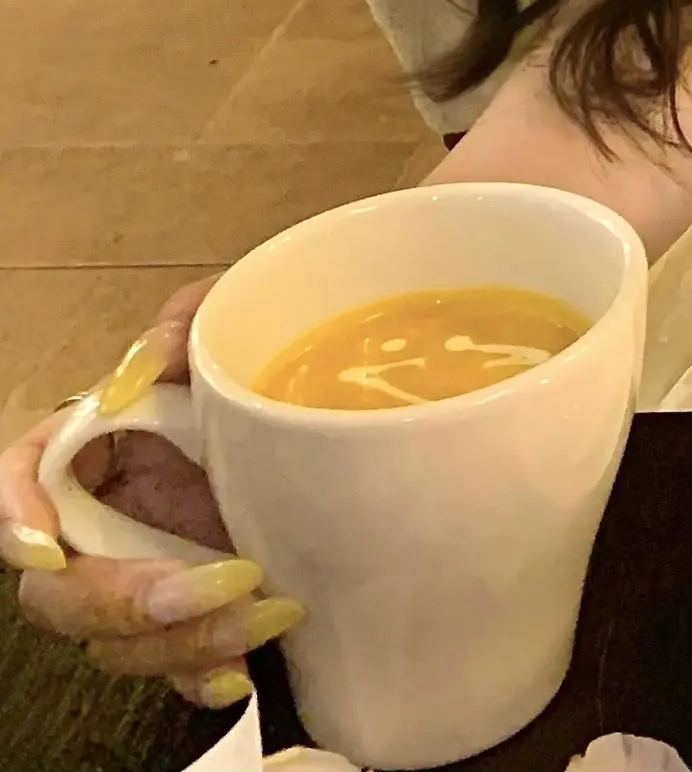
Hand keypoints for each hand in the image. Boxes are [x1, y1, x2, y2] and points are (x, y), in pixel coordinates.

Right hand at [0, 280, 303, 708]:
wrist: (352, 400)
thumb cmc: (274, 353)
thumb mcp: (229, 319)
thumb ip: (177, 329)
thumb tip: (127, 376)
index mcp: (98, 443)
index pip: (21, 480)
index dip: (12, 518)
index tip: (47, 547)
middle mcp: (107, 517)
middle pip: (60, 590)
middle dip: (123, 600)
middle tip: (219, 578)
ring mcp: (148, 572)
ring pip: (116, 641)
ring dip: (180, 642)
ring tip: (267, 608)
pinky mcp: (196, 612)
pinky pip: (174, 669)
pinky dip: (200, 677)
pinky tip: (236, 673)